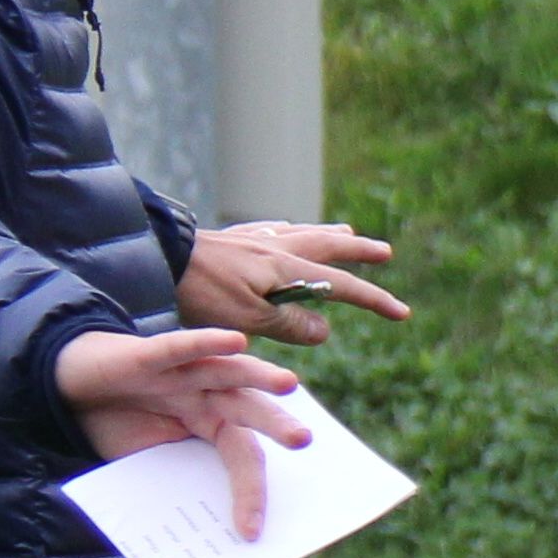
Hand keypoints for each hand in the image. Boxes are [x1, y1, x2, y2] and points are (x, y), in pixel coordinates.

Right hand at [57, 325, 308, 541]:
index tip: (250, 532)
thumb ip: (176, 480)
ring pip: (230, 372)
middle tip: (303, 440)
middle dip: (277, 424)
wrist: (66, 389)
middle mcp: (206, 396)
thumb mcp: (147, 463)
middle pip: (250, 410)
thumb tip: (197, 526)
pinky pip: (182, 347)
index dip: (248, 494)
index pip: (242, 459)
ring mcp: (182, 373)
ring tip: (287, 383)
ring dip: (259, 376)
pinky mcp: (150, 355)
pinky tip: (236, 342)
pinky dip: (207, 343)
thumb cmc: (114, 425)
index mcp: (212, 425)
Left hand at [177, 220, 407, 347]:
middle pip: (328, 246)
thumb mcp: (250, 320)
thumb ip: (292, 324)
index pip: (343, 286)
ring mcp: (252, 240)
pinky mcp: (229, 239)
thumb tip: (325, 329)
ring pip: (301, 232)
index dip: (375, 300)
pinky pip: (268, 229)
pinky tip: (283, 228)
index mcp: (287, 268)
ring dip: (328, 234)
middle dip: (359, 251)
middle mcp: (275, 248)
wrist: (155, 259)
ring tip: (346, 231)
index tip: (402, 313)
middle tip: (384, 253)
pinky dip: (285, 229)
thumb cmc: (199, 294)